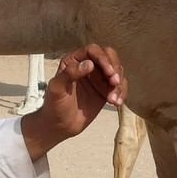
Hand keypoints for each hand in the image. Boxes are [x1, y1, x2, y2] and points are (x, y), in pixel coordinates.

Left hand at [20, 45, 126, 161]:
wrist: (60, 126)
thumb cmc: (54, 105)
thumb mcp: (57, 88)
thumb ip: (70, 74)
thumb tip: (89, 63)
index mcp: (74, 61)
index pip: (92, 51)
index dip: (103, 58)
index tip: (109, 72)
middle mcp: (88, 66)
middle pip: (109, 56)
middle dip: (115, 68)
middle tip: (115, 82)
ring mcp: (98, 78)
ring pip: (117, 71)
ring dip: (119, 84)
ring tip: (113, 100)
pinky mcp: (105, 91)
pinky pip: (119, 86)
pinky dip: (121, 93)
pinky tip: (116, 103)